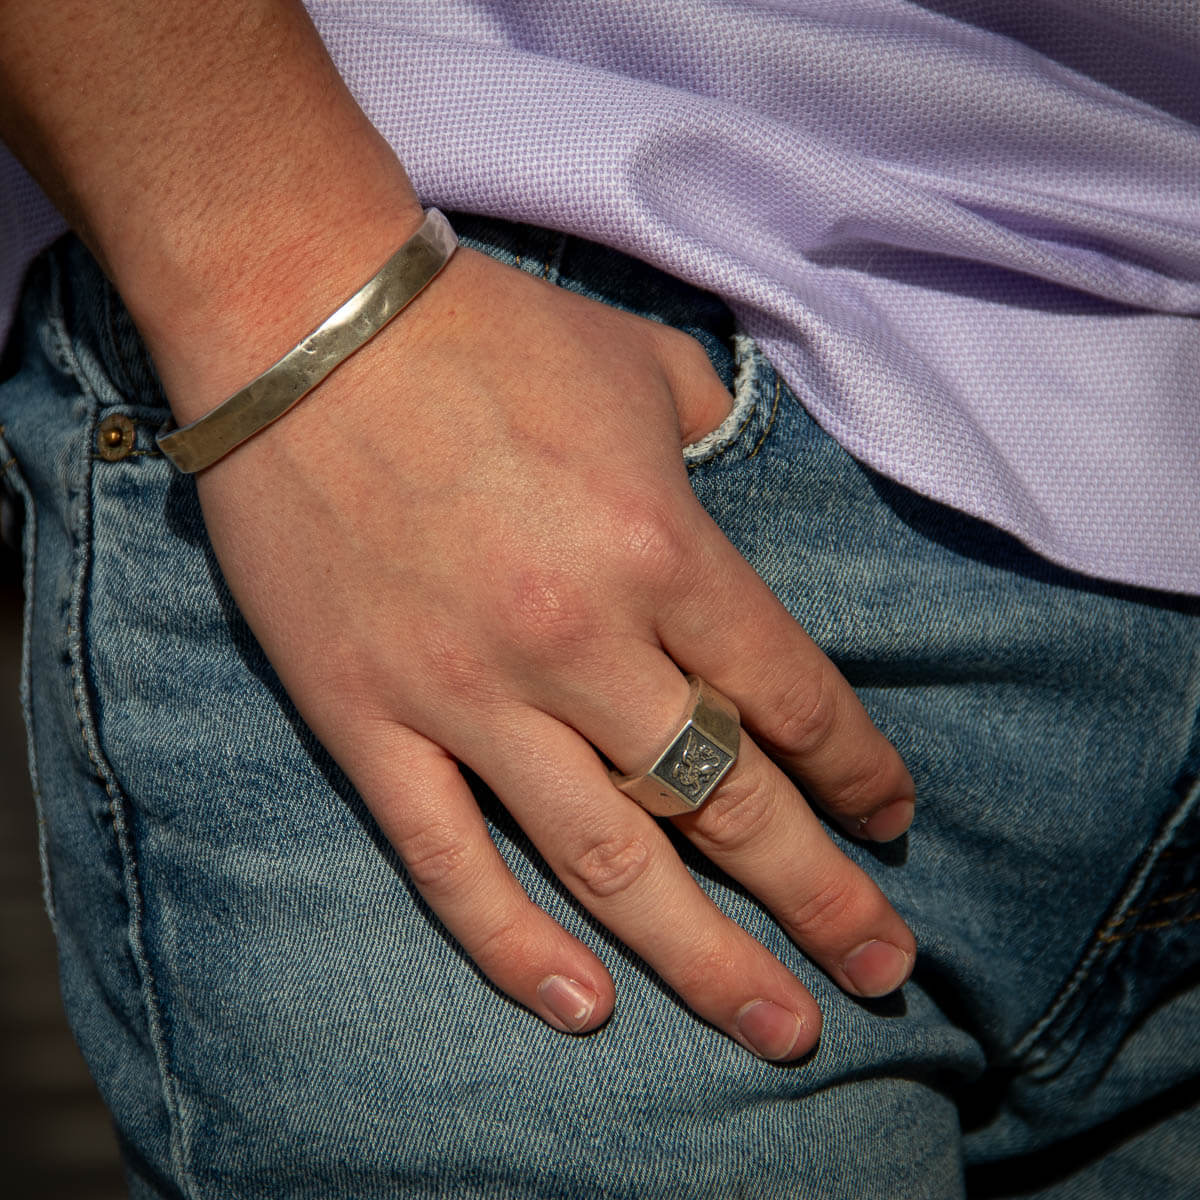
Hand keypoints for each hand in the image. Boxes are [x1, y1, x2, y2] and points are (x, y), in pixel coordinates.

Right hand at [190, 246, 916, 1060]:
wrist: (303, 321)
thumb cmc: (484, 333)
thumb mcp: (640, 365)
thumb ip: (715, 436)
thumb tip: (742, 478)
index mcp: (660, 550)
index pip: (792, 699)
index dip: (859, 774)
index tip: (891, 822)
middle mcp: (581, 642)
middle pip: (730, 802)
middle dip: (821, 897)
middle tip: (884, 970)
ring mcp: (469, 694)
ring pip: (609, 860)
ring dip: (705, 958)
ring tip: (781, 1029)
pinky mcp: (369, 719)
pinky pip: (447, 858)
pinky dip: (512, 943)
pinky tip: (584, 1006)